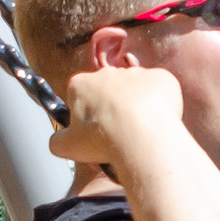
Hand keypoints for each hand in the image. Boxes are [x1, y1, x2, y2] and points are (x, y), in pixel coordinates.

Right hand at [52, 63, 187, 169]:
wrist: (141, 135)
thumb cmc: (103, 139)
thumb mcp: (67, 147)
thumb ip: (58, 140)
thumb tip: (58, 140)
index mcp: (81, 84)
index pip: (80, 96)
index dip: (86, 116)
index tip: (94, 133)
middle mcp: (108, 73)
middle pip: (108, 91)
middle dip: (112, 110)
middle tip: (118, 136)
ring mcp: (136, 73)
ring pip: (136, 91)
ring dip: (137, 107)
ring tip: (140, 132)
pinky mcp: (162, 78)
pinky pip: (161, 90)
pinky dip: (161, 105)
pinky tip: (158, 123)